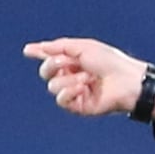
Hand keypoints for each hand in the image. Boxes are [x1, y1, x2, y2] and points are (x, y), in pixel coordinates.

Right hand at [24, 37, 154, 118]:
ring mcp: (74, 92)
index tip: (28, 51)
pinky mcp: (78, 106)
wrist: (126, 80)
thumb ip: (58, 47)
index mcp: (73, 61)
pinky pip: (60, 100)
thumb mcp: (82, 47)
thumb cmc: (109, 61)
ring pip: (52, 86)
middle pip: (45, 71)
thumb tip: (35, 48)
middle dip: (55, 64)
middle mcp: (71, 76)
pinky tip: (83, 88)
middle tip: (72, 62)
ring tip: (88, 78)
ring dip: (69, 79)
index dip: (39, 53)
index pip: (50, 57)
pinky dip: (70, 91)